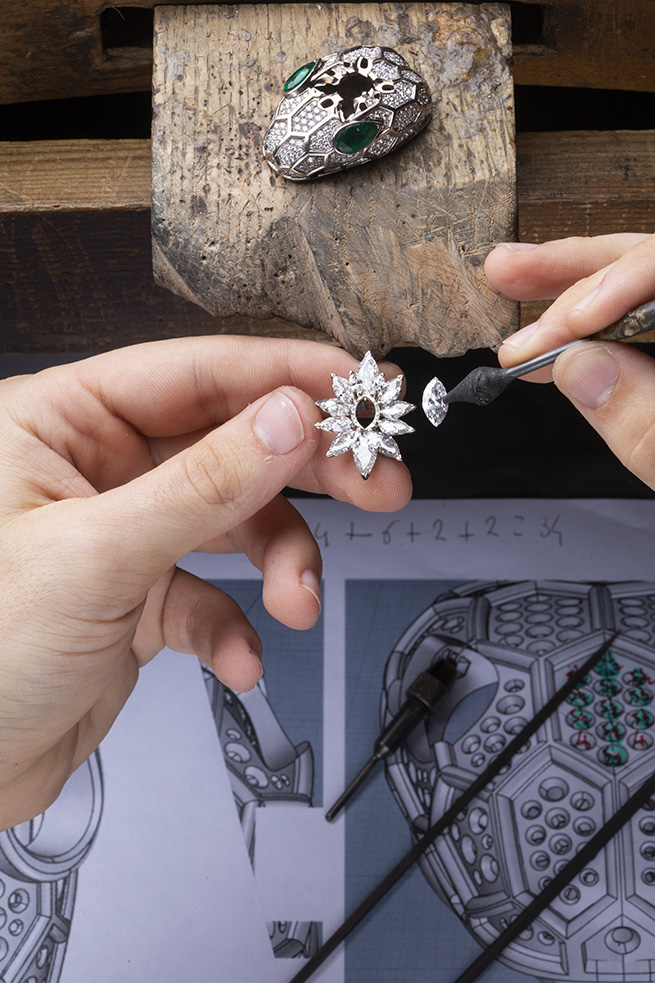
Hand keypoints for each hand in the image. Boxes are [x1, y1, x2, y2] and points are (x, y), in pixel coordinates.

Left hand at [0, 336, 411, 826]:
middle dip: (308, 470)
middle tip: (378, 483)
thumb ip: (202, 486)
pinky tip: (237, 655)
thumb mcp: (96, 557)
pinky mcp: (140, 595)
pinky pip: (213, 594)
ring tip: (296, 599)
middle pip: (231, 442)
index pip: (197, 374)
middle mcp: (96, 468)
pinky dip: (236, 626)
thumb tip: (286, 421)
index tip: (360, 390)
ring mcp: (124, 532)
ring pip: (234, 522)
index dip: (287, 377)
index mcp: (63, 423)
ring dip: (279, 562)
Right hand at [485, 232, 654, 486]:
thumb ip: (643, 420)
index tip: (558, 326)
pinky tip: (552, 335)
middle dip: (574, 271)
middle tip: (507, 271)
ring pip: (640, 291)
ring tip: (511, 280)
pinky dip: (591, 330)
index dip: (612, 282)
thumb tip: (579, 368)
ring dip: (570, 288)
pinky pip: (638, 327)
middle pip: (649, 266)